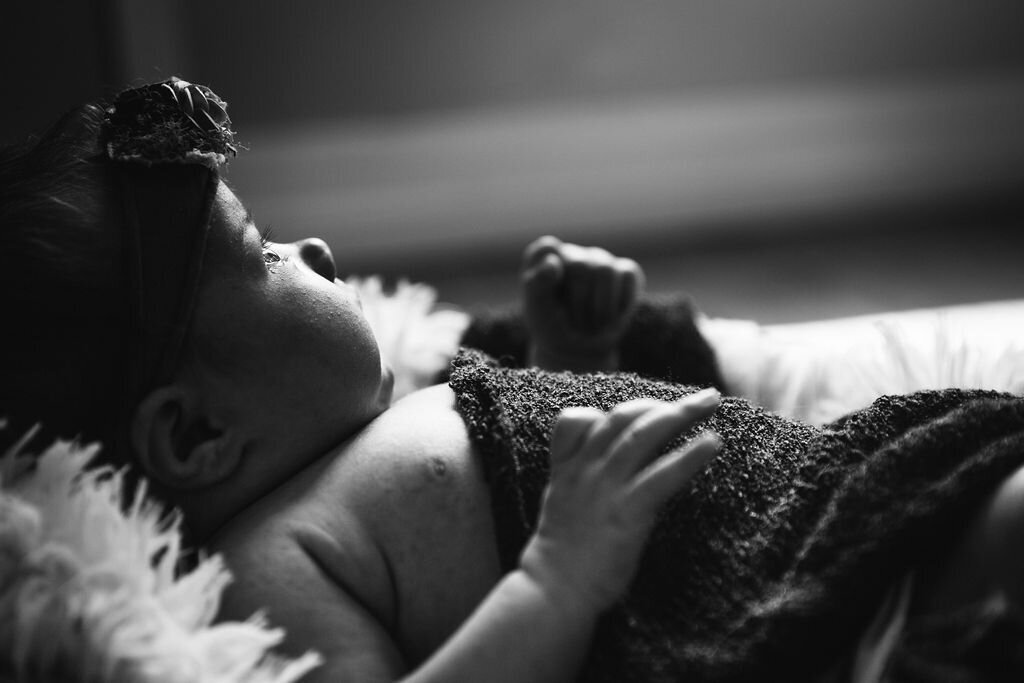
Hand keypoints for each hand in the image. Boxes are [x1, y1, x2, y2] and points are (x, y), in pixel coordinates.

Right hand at [520, 389, 721, 612]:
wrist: (554, 590)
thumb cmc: (563, 555)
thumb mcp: (561, 505)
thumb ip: (581, 480)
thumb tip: (614, 471)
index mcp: (567, 469)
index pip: (578, 419)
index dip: (612, 412)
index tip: (647, 412)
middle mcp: (585, 470)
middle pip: (622, 418)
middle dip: (663, 403)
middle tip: (700, 397)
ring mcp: (605, 487)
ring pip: (643, 435)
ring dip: (681, 413)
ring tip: (710, 401)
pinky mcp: (627, 511)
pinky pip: (662, 475)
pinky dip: (689, 455)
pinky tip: (712, 443)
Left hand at [522, 236, 644, 371]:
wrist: (578, 350)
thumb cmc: (553, 327)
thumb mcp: (538, 311)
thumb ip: (537, 285)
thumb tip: (553, 262)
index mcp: (544, 258)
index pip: (547, 249)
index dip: (549, 275)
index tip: (549, 300)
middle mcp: (572, 254)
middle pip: (581, 266)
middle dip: (580, 303)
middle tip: (576, 324)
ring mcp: (600, 260)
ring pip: (606, 271)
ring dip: (600, 307)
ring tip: (593, 324)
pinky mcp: (625, 271)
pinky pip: (628, 276)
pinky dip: (620, 304)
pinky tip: (611, 317)